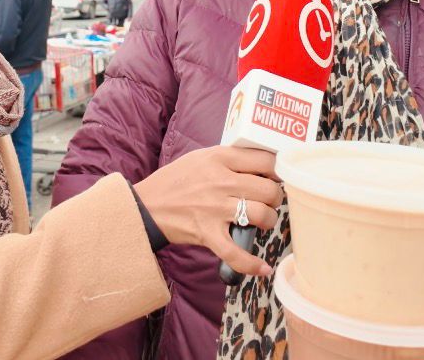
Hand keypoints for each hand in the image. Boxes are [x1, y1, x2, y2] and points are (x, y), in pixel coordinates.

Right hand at [133, 146, 282, 276]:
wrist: (146, 204)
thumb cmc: (175, 180)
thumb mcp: (201, 157)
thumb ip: (229, 158)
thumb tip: (262, 164)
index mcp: (219, 158)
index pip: (265, 161)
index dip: (277, 170)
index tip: (276, 177)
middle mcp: (220, 181)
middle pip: (269, 190)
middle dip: (276, 197)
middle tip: (270, 200)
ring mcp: (214, 209)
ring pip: (261, 215)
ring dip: (269, 221)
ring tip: (263, 221)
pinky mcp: (207, 233)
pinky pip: (236, 253)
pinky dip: (251, 264)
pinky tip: (263, 268)